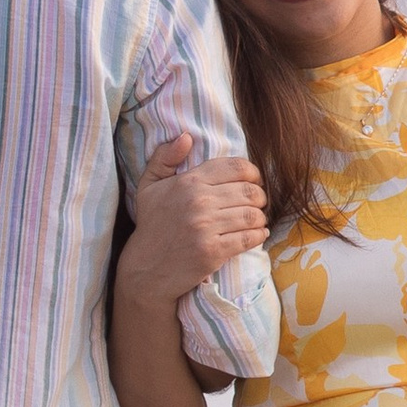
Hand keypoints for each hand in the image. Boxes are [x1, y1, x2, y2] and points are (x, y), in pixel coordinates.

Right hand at [118, 134, 268, 309]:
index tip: (255, 181)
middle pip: (249, 191)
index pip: (236, 167)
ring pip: (252, 215)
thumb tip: (186, 137)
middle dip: (260, 196)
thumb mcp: (149, 186)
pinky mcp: (213, 252)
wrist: (145, 269)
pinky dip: (259, 235)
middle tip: (259, 203)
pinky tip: (259, 234)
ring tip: (258, 219)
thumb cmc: (151, 226)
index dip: (253, 172)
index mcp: (189, 182)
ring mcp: (207, 228)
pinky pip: (249, 238)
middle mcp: (199, 202)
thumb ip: (164, 158)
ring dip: (261, 217)